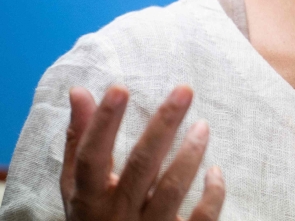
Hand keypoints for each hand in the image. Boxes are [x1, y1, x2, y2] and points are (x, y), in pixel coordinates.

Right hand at [60, 85, 225, 220]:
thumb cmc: (95, 215)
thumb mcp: (78, 185)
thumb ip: (80, 140)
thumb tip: (79, 91)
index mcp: (89, 198)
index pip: (91, 157)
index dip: (103, 123)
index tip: (119, 88)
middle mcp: (116, 214)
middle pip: (141, 165)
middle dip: (163, 125)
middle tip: (184, 90)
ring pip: (172, 189)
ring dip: (190, 154)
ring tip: (202, 125)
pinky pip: (200, 216)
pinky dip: (212, 193)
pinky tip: (215, 171)